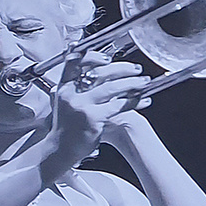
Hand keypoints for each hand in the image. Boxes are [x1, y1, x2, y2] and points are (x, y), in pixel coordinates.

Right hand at [40, 51, 151, 176]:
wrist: (61, 149)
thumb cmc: (68, 125)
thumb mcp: (66, 101)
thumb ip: (78, 85)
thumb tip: (100, 68)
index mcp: (64, 87)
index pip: (74, 63)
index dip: (92, 56)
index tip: (108, 57)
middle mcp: (71, 94)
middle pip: (99, 73)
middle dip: (121, 68)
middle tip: (136, 69)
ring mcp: (82, 106)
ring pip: (111, 88)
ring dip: (132, 83)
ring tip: (144, 81)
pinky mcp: (93, 118)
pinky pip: (118, 105)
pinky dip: (134, 101)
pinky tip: (144, 100)